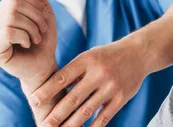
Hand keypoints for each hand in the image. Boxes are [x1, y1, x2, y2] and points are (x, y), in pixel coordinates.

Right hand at [0, 0, 63, 124]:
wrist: (44, 65)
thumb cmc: (42, 41)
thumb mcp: (44, 14)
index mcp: (0, 12)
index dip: (36, 5)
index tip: (43, 21)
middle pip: (14, 4)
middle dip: (35, 17)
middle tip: (41, 31)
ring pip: (11, 17)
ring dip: (31, 28)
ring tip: (35, 39)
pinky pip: (8, 31)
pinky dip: (24, 36)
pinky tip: (27, 44)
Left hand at [30, 40, 150, 126]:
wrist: (139, 53)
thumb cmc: (107, 56)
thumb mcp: (89, 56)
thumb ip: (73, 72)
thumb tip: (50, 90)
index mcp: (86, 60)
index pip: (62, 77)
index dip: (47, 90)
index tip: (34, 100)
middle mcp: (98, 74)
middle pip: (73, 98)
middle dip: (56, 114)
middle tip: (44, 125)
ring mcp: (111, 87)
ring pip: (87, 110)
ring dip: (71, 125)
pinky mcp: (121, 98)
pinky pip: (104, 117)